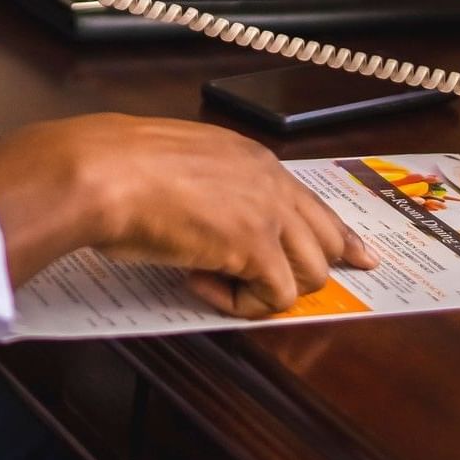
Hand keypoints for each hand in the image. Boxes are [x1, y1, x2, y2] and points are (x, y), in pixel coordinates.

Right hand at [0, 114, 377, 318]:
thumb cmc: (117, 166)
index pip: (309, 200)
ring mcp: (266, 212)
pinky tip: (199, 283)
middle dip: (316, 269)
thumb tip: (203, 220)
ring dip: (263, 288)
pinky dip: (240, 304)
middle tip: (294, 289)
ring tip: (211, 278)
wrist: (102, 171)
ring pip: (310, 273)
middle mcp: (267, 179)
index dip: (335, 234)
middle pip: (326, 238)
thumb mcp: (176, 165)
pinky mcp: (254, 247)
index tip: (357, 254)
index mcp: (249, 155)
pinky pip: (275, 296)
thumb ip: (206, 188)